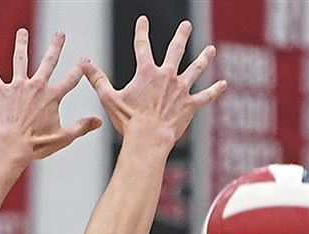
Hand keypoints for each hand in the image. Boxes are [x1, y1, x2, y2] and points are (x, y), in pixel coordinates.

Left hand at [0, 29, 101, 159]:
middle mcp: (36, 87)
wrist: (11, 145)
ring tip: (22, 32)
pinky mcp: (0, 91)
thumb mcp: (64, 137)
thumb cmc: (37, 144)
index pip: (70, 80)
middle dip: (56, 46)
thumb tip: (100, 121)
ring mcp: (17, 87)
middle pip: (48, 62)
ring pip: (20, 60)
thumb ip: (82, 126)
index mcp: (52, 97)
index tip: (84, 60)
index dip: (79, 70)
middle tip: (60, 34)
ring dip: (21, 45)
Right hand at [83, 17, 225, 145]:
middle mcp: (166, 76)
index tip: (143, 20)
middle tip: (186, 25)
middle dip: (181, 36)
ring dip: (204, 58)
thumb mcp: (109, 98)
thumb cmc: (128, 121)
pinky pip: (206, 96)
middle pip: (176, 51)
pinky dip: (215, 90)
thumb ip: (97, 79)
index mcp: (146, 72)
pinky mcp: (191, 105)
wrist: (148, 139)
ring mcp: (181, 89)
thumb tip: (83, 63)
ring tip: (211, 49)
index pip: (142, 46)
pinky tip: (224, 84)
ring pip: (195, 69)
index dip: (141, 32)